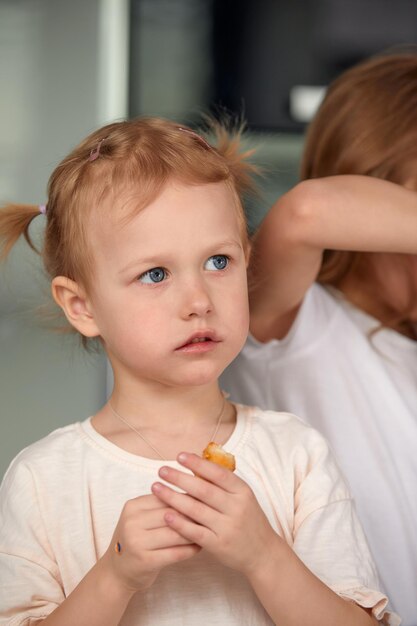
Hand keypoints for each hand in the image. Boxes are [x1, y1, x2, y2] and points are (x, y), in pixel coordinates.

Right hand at [103, 493, 200, 592]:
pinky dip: (190, 550)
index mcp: (133, 506)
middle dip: (193, 514)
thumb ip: (161, 506)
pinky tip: (200, 547)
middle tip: (212, 514)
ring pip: (175, 533)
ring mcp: (137, 542)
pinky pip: (174, 553)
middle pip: (171, 514)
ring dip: (195, 533)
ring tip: (209, 530)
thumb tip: (193, 491)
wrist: (117, 572)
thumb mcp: (142, 518)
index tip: (205, 498)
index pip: (165, 497)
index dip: (187, 498)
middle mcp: (132, 522)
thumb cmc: (137, 540)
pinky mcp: (144, 561)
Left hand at [151, 453, 280, 576]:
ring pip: (196, 509)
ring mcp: (228, 527)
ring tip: (156, 488)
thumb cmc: (248, 520)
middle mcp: (236, 508)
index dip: (198, 464)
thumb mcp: (243, 497)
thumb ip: (223, 483)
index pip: (218, 473)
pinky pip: (195, 532)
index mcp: (242, 491)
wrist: (263, 553)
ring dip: (173, 497)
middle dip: (180, 478)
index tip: (180, 456)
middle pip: (204, 489)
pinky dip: (179, 523)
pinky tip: (166, 514)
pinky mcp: (219, 546)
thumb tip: (197, 462)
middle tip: (162, 470)